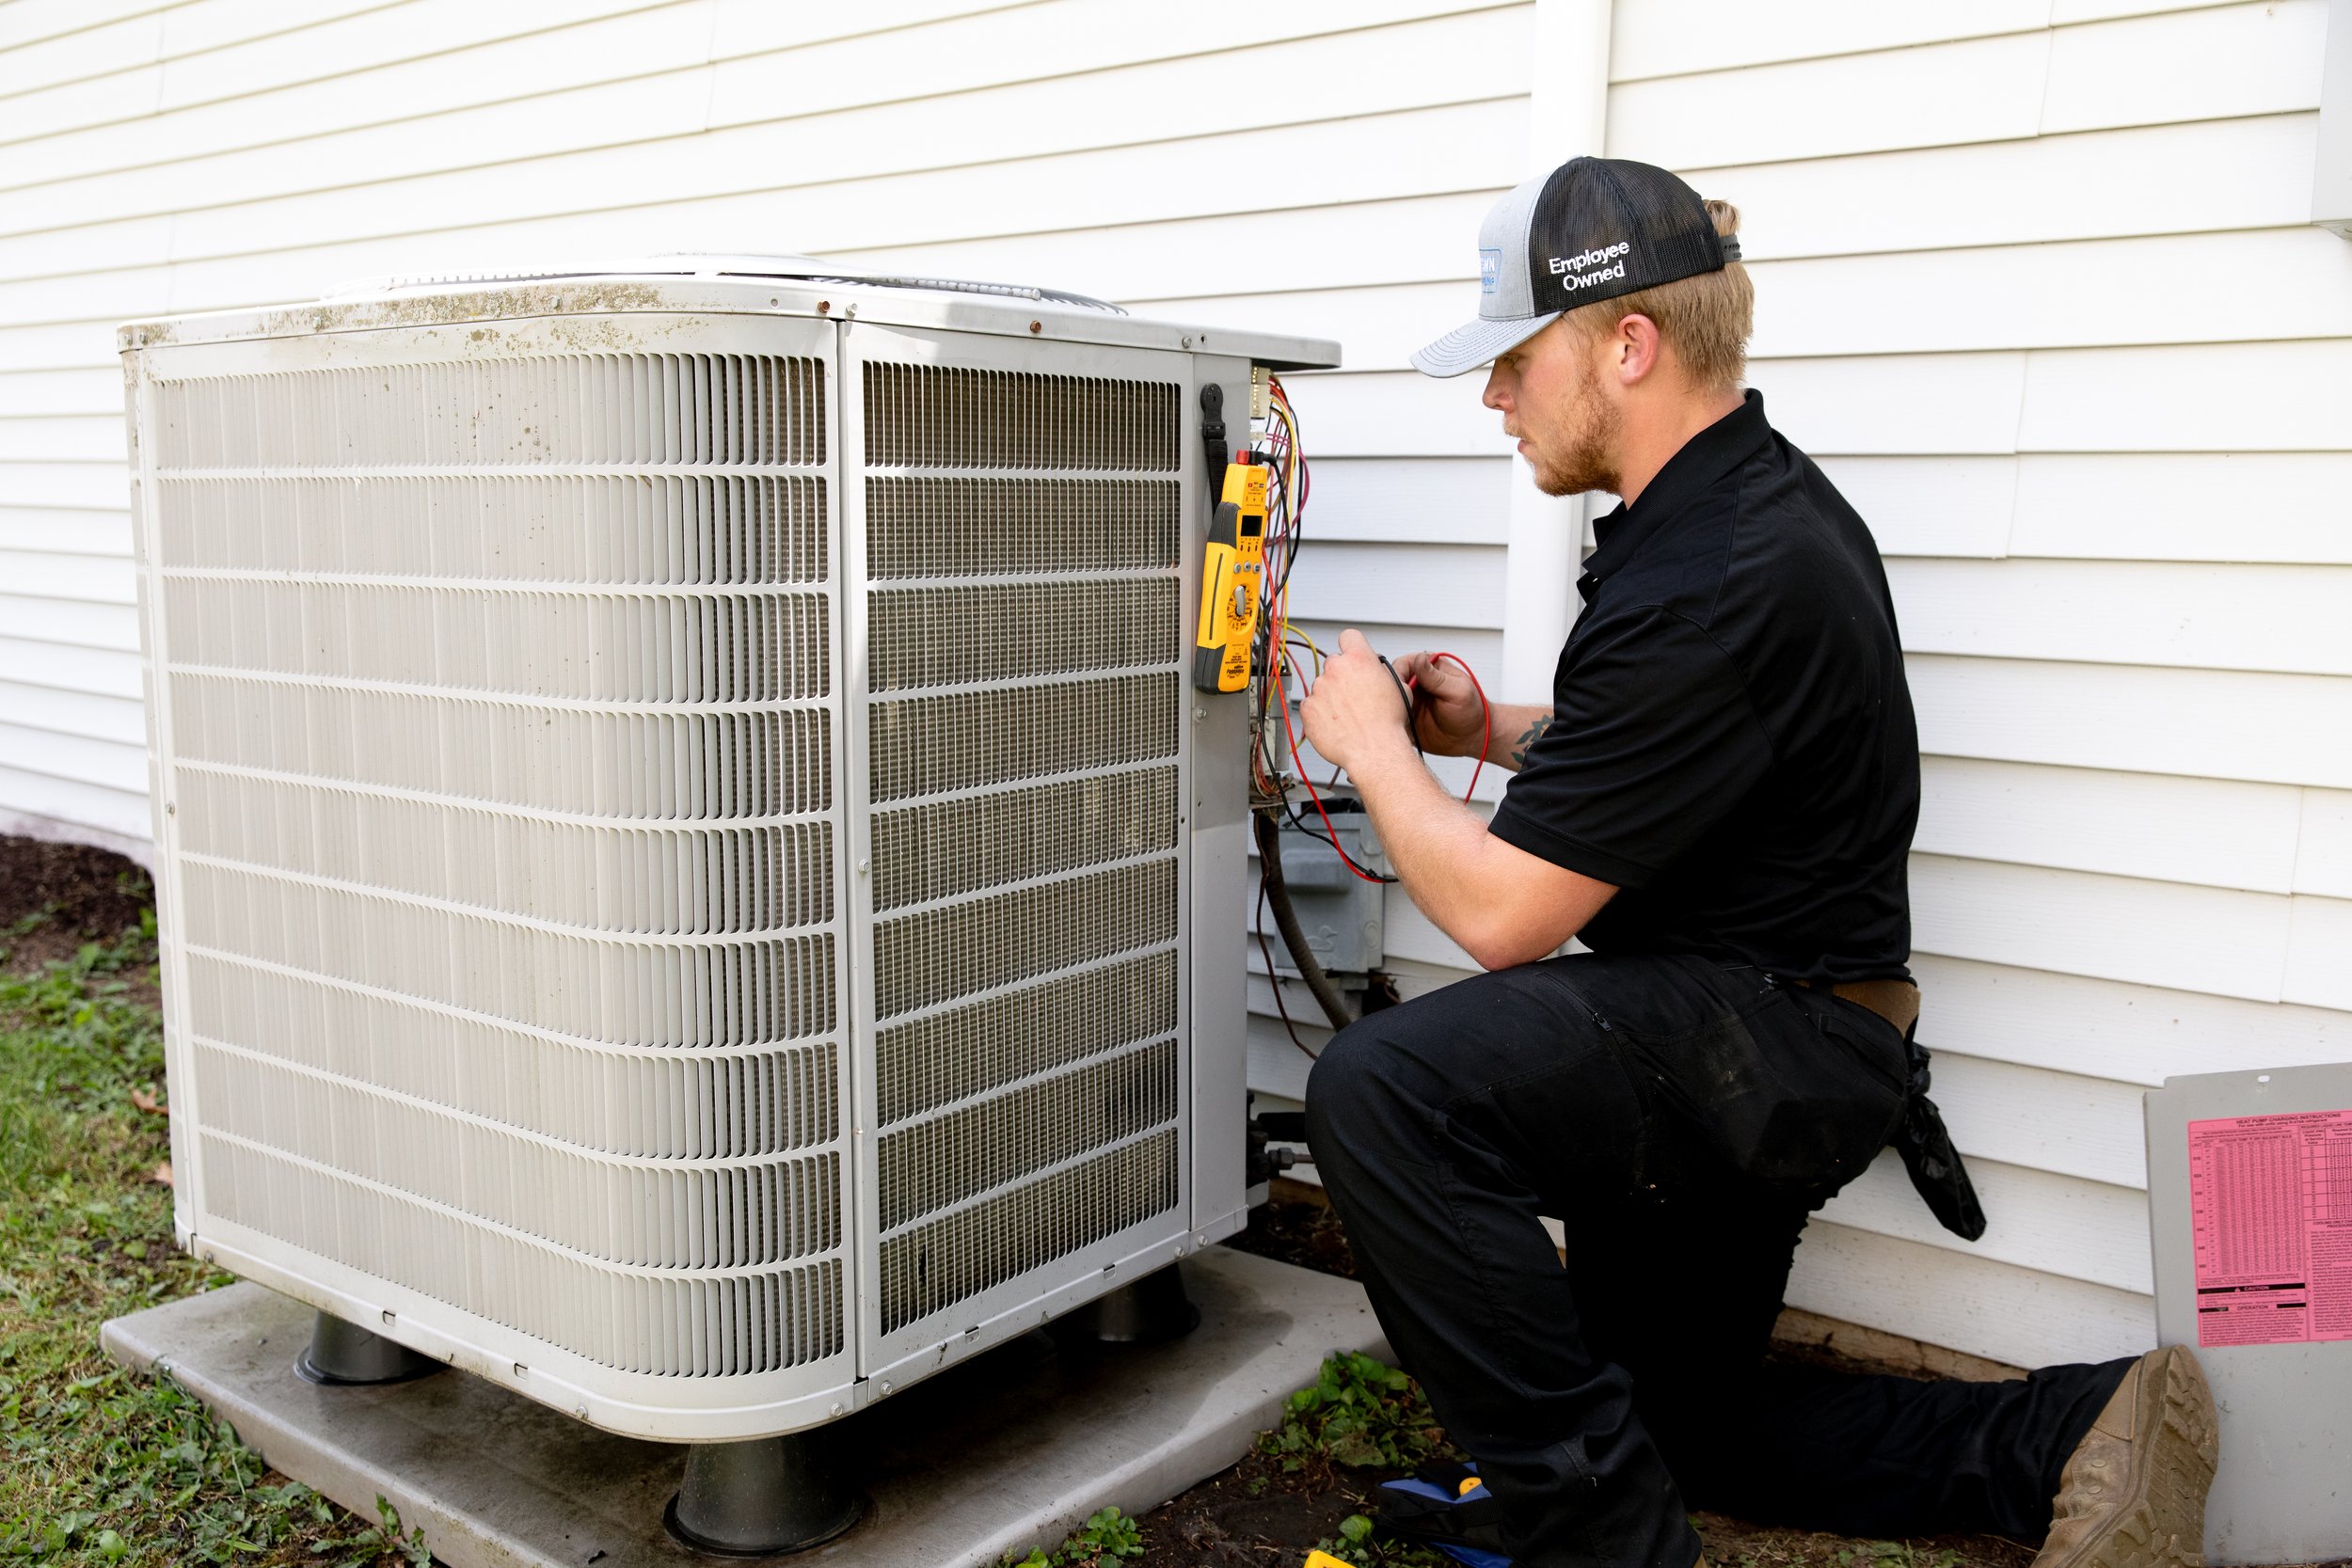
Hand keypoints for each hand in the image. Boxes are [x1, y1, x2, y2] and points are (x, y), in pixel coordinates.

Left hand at [1299, 629, 1412, 774]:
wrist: (1374, 750)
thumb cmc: (1387, 724)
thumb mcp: (1398, 688)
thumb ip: (1381, 672)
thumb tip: (1376, 671)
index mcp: (1359, 659)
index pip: (1349, 636)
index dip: (1351, 646)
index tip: (1351, 655)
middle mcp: (1336, 669)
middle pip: (1334, 663)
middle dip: (1342, 676)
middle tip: (1353, 695)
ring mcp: (1319, 688)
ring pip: (1322, 686)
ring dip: (1331, 696)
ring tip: (1347, 715)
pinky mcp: (1308, 708)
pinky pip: (1311, 705)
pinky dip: (1320, 714)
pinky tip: (1335, 724)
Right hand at [1390, 650, 1486, 757]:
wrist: (1472, 738)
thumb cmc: (1471, 711)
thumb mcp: (1458, 691)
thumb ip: (1436, 677)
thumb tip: (1419, 659)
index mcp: (1428, 669)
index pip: (1402, 664)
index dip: (1398, 675)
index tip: (1402, 689)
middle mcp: (1415, 682)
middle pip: (1390, 681)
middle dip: (1390, 692)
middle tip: (1399, 706)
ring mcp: (1408, 700)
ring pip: (1387, 698)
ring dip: (1389, 707)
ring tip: (1398, 717)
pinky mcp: (1405, 717)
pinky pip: (1390, 716)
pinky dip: (1389, 721)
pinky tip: (1396, 726)